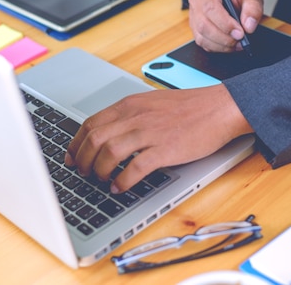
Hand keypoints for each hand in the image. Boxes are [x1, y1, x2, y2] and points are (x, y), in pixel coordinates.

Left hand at [64, 84, 252, 192]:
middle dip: (82, 160)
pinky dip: (122, 181)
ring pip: (109, 154)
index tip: (71, 157)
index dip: (76, 144)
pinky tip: (120, 187)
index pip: (91, 123)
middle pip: (94, 139)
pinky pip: (135, 169)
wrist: (219, 108)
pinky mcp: (165, 150)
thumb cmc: (190, 107)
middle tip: (83, 172)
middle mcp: (136, 116)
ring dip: (99, 171)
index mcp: (130, 104)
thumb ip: (130, 115)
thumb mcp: (152, 102)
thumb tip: (109, 134)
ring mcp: (150, 133)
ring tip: (101, 180)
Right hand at [188, 0, 262, 52]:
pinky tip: (230, 45)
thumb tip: (249, 27)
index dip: (225, 23)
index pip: (211, 8)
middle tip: (241, 40)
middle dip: (224, 37)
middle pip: (204, 25)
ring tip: (238, 43)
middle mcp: (197, 2)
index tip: (240, 32)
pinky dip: (218, 47)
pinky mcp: (196, 29)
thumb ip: (253, 8)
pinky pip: (203, 43)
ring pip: (202, 37)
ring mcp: (194, 17)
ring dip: (222, 45)